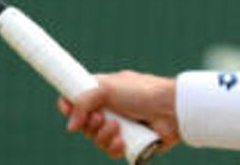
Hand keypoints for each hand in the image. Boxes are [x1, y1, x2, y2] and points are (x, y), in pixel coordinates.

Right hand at [57, 70, 180, 158]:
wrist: (171, 108)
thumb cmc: (143, 92)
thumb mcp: (108, 87)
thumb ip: (83, 101)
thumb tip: (71, 126)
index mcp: (104, 92)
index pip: (78, 100)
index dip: (70, 107)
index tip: (68, 109)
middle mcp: (111, 110)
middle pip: (84, 124)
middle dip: (89, 124)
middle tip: (100, 118)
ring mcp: (121, 127)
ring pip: (97, 140)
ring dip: (103, 136)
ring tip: (117, 127)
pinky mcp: (130, 143)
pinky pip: (112, 151)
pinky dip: (115, 147)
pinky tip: (123, 141)